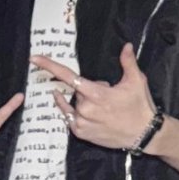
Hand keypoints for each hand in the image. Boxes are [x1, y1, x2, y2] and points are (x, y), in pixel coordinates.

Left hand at [33, 43, 160, 151]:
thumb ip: (128, 62)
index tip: (34, 59)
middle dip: (90, 91)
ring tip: (105, 110)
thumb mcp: (137, 82)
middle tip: (110, 97)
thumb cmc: (140, 107)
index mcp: (97, 94)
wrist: (144, 134)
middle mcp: (86, 108)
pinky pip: (71, 118)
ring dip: (85, 103)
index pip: (69, 77)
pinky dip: (78, 114)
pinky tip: (93, 116)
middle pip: (77, 92)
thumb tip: (126, 46)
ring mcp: (82, 122)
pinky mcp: (81, 133)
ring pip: (74, 105)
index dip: (50, 66)